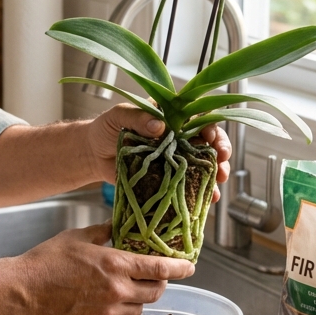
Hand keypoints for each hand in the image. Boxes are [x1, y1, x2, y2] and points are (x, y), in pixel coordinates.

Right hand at [14, 223, 194, 314]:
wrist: (24, 291)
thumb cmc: (47, 261)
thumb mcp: (78, 237)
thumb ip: (104, 231)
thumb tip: (118, 224)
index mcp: (115, 264)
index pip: (160, 268)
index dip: (180, 267)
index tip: (191, 266)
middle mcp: (117, 289)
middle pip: (156, 291)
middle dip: (160, 283)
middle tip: (156, 275)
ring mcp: (108, 311)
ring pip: (140, 308)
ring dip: (141, 298)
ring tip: (128, 287)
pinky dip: (121, 309)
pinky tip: (106, 299)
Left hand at [82, 104, 231, 199]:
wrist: (92, 154)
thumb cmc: (106, 128)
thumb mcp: (119, 116)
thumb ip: (137, 117)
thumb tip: (159, 125)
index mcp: (169, 116)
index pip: (197, 117)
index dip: (209, 125)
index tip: (210, 136)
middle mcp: (177, 137)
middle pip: (208, 140)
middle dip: (220, 149)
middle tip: (223, 159)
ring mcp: (174, 158)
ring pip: (203, 163)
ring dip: (216, 172)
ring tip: (220, 180)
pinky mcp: (167, 179)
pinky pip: (187, 185)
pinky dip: (200, 192)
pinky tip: (209, 198)